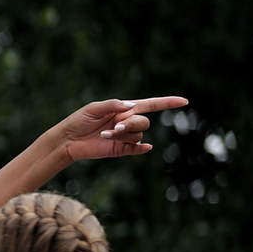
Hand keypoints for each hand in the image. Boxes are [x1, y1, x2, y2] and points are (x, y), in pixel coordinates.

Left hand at [59, 96, 187, 161]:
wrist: (68, 140)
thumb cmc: (78, 121)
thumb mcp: (93, 108)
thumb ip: (112, 105)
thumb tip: (131, 106)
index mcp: (123, 109)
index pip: (150, 104)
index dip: (167, 103)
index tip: (184, 101)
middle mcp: (126, 122)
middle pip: (144, 121)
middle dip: (132, 123)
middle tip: (115, 127)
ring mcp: (124, 137)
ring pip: (138, 134)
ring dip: (123, 135)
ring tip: (105, 135)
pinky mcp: (120, 150)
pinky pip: (137, 148)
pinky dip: (140, 148)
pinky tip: (144, 147)